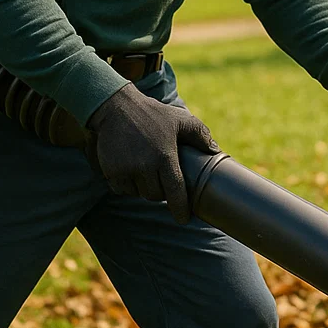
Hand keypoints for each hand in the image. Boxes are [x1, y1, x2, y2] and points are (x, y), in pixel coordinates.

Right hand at [85, 82, 217, 222]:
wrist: (116, 107)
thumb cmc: (152, 114)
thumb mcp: (180, 119)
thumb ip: (200, 135)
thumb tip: (216, 151)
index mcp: (165, 157)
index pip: (175, 191)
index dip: (180, 208)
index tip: (184, 220)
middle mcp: (145, 167)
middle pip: (156, 195)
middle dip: (160, 189)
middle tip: (160, 174)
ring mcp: (126, 170)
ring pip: (139, 193)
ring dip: (143, 187)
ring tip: (145, 169)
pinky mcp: (111, 171)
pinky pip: (122, 189)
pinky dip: (127, 185)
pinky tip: (130, 169)